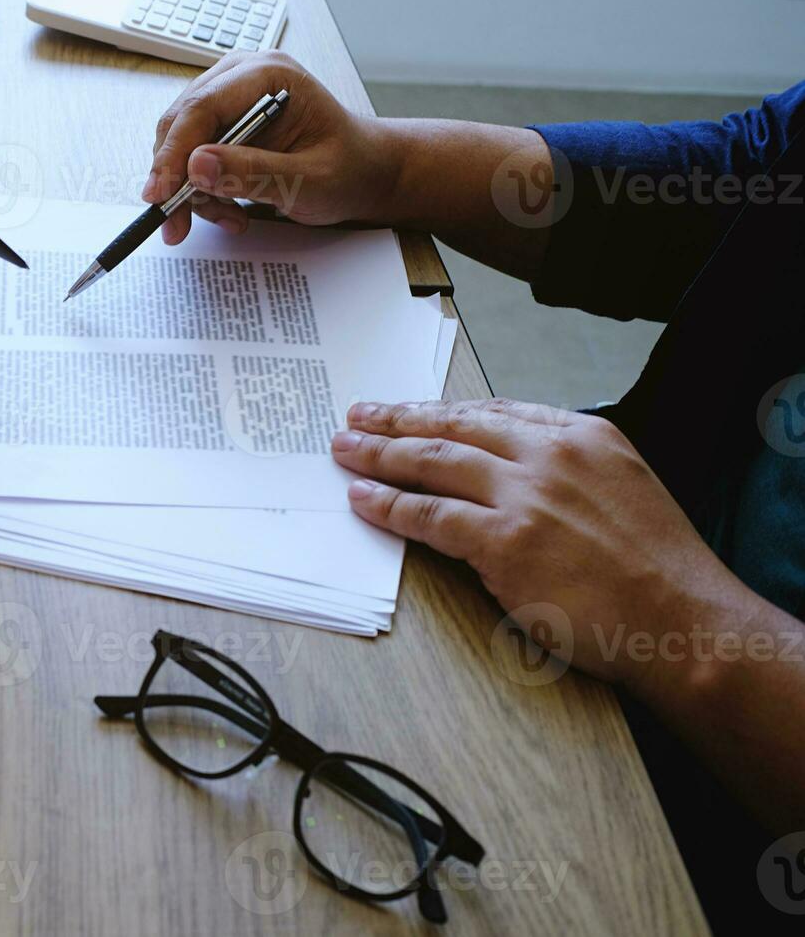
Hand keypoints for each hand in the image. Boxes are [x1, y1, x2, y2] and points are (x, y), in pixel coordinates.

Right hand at [144, 51, 399, 244]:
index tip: (160, 195)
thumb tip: (196, 166)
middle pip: (180, 124)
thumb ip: (253, 172)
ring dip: (192, 191)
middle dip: (175, 180)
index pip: (201, 107)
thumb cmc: (348, 169)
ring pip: (180, 143)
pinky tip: (230, 210)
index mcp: (268, 75)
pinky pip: (191, 156)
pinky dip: (201, 190)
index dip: (173, 153)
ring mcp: (229, 97)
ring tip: (229, 218)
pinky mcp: (223, 121)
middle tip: (177, 225)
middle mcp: (242, 76)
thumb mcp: (308, 180)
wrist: (363, 171)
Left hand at [330, 399, 754, 686]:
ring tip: (346, 451)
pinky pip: (430, 515)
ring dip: (379, 455)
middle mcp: (550, 454)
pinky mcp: (505, 540)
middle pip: (452, 426)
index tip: (407, 409)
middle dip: (396, 420)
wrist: (684, 620)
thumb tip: (506, 473)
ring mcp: (525, 495)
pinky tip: (363, 500)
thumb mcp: (621, 487)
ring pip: (432, 462)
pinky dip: (390, 506)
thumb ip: (566, 471)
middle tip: (357, 416)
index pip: (494, 411)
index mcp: (583, 435)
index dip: (440, 409)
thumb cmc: (656, 570)